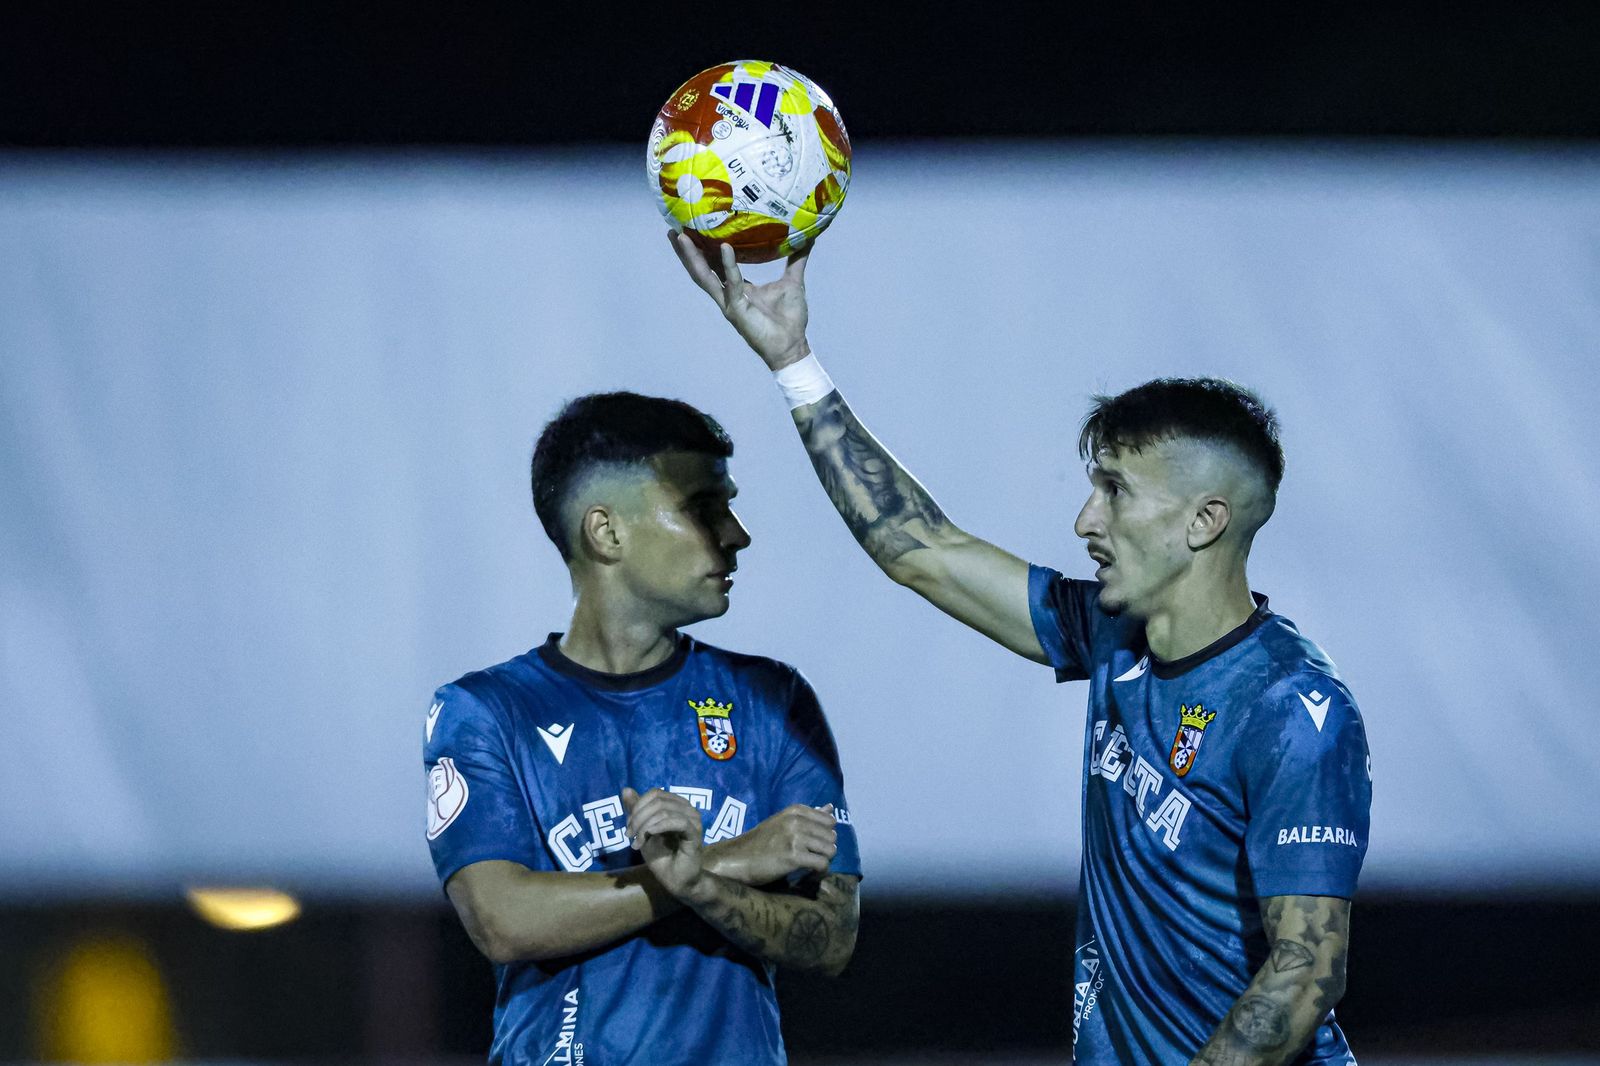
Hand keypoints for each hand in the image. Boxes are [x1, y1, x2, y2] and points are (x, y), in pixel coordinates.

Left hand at [620, 787, 705, 898]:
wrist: (676, 881)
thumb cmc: (662, 857)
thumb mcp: (643, 831)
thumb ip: (636, 811)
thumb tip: (625, 789)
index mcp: (677, 805)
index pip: (655, 794)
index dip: (638, 807)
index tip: (628, 827)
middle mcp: (688, 809)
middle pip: (658, 800)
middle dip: (638, 817)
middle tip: (630, 836)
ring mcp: (693, 820)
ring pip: (664, 810)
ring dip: (645, 826)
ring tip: (638, 843)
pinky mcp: (695, 834)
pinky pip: (678, 822)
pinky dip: (659, 827)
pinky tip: (649, 835)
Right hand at [668, 232, 812, 369]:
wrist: (792, 346)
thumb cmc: (791, 319)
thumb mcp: (793, 282)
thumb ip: (796, 260)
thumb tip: (808, 238)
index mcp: (738, 288)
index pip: (715, 264)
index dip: (704, 248)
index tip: (694, 228)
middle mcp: (728, 295)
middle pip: (701, 269)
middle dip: (686, 251)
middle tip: (674, 228)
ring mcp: (729, 303)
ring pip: (704, 277)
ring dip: (691, 257)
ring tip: (682, 236)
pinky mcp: (736, 310)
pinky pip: (731, 284)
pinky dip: (728, 266)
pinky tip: (724, 248)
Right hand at [710, 803, 837, 884]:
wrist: (738, 858)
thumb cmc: (760, 842)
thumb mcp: (784, 822)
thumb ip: (809, 816)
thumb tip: (831, 807)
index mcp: (796, 811)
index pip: (829, 821)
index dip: (825, 835)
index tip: (815, 845)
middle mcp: (797, 821)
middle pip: (832, 836)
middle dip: (826, 850)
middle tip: (813, 859)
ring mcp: (795, 838)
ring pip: (830, 850)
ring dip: (824, 862)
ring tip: (811, 868)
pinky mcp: (794, 856)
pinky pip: (822, 864)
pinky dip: (819, 873)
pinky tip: (810, 875)